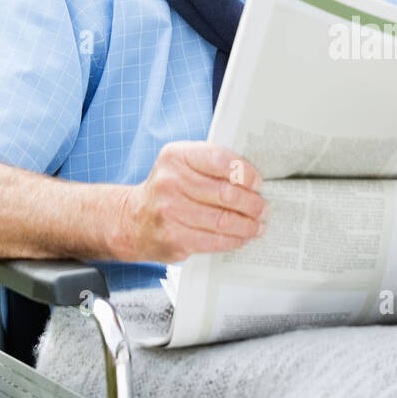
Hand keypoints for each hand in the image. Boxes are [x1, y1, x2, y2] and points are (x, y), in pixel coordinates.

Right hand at [114, 142, 267, 264]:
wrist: (133, 220)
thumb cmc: (166, 189)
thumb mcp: (180, 164)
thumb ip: (209, 163)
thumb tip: (249, 176)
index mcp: (175, 157)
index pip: (219, 159)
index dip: (244, 172)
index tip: (257, 182)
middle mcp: (170, 182)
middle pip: (225, 193)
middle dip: (251, 203)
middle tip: (263, 208)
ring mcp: (170, 212)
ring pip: (223, 220)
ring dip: (248, 224)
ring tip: (258, 225)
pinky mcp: (174, 238)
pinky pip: (214, 240)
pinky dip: (234, 240)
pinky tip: (242, 237)